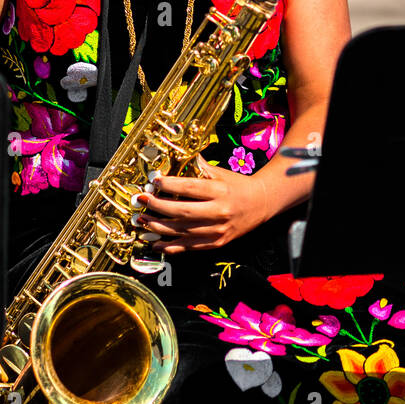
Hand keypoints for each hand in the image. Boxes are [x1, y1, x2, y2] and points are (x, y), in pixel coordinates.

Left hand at [136, 154, 269, 253]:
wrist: (261, 204)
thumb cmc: (239, 186)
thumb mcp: (221, 173)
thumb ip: (199, 167)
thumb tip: (178, 156)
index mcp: (221, 191)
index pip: (190, 188)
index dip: (170, 185)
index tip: (155, 182)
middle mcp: (219, 212)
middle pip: (182, 211)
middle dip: (158, 207)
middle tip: (142, 201)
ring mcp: (217, 230)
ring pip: (182, 231)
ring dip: (158, 226)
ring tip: (142, 219)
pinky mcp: (216, 243)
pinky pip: (189, 246)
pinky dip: (170, 246)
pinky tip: (155, 242)